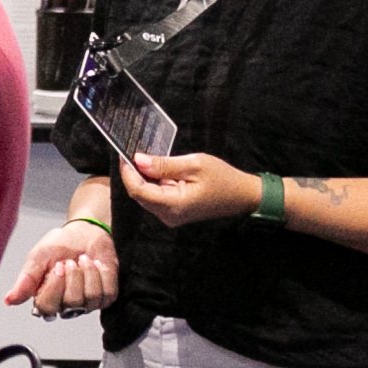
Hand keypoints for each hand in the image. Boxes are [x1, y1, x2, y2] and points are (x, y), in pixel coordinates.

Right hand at [4, 219, 117, 315]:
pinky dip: (103, 274)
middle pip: (71, 304)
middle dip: (74, 277)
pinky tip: (97, 265)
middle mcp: (65, 306)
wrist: (85, 231)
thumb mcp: (38, 257)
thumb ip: (25, 280)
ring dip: (89, 272)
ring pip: (91, 298)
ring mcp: (87, 304)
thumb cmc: (60, 244)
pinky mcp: (106, 297)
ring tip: (83, 259)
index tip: (58, 266)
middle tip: (70, 261)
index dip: (55, 287)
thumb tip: (9, 300)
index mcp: (44, 298)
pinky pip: (107, 293)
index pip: (47, 307)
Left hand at [122, 151, 261, 227]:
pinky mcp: (173, 212)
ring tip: (146, 157)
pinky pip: (156, 196)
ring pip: (146, 195)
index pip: (138, 191)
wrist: (242, 195)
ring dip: (143, 177)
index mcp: (173, 205)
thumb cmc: (222, 178)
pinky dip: (153, 182)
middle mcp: (168, 215)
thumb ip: (164, 164)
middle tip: (133, 151)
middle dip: (134, 173)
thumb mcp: (194, 164)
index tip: (124, 154)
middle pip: (139, 194)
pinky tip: (157, 168)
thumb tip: (138, 160)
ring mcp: (170, 215)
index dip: (127, 172)